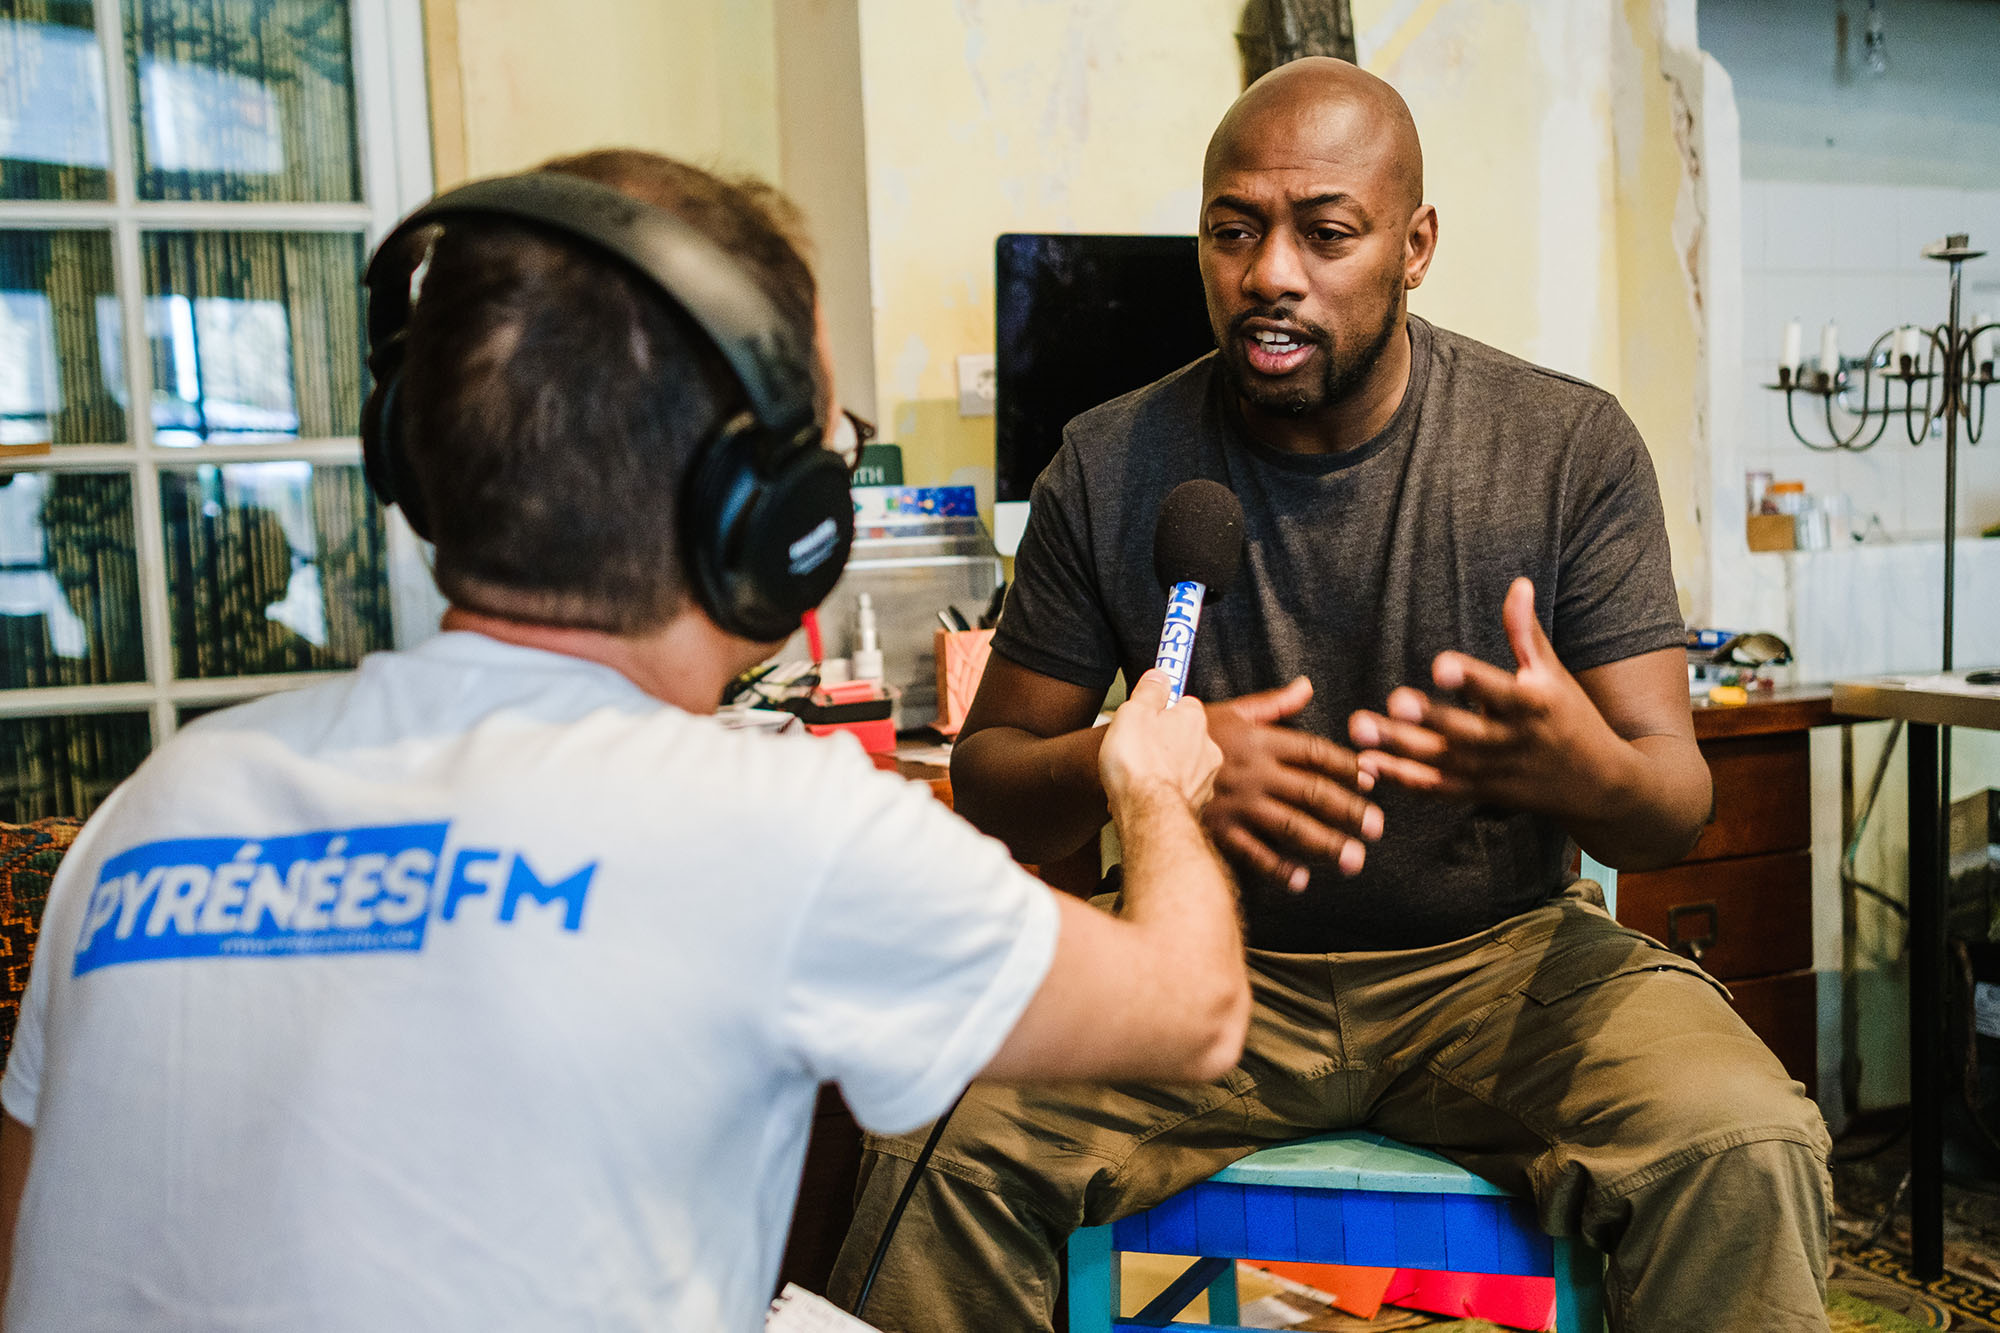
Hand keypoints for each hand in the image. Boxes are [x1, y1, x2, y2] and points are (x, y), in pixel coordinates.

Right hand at [1099, 670, 1223, 812]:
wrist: (1147, 814)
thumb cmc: (1139, 763)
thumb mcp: (1133, 712)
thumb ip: (1149, 691)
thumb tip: (1159, 675)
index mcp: (1194, 720)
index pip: (1185, 703)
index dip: (1163, 708)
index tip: (1148, 712)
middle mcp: (1208, 748)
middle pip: (1186, 736)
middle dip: (1166, 740)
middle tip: (1139, 747)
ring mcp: (1205, 779)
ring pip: (1186, 765)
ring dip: (1167, 767)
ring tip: (1140, 774)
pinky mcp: (1198, 804)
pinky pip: (1181, 791)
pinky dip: (1167, 791)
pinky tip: (1147, 794)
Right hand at [1202, 677, 1382, 891]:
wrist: (1137, 761)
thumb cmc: (1184, 733)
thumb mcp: (1230, 710)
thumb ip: (1272, 703)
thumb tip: (1307, 686)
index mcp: (1260, 739)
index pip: (1314, 752)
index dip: (1346, 766)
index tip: (1371, 779)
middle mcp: (1254, 771)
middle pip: (1312, 791)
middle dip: (1349, 810)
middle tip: (1377, 828)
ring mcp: (1237, 803)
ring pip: (1292, 825)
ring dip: (1326, 843)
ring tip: (1353, 859)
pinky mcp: (1218, 828)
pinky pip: (1254, 852)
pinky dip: (1278, 868)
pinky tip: (1301, 880)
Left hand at [1348, 578, 1627, 816]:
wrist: (1598, 785)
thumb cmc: (1570, 717)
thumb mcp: (1553, 674)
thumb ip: (1525, 633)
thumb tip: (1518, 583)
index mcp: (1533, 706)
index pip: (1500, 693)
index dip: (1471, 680)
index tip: (1440, 664)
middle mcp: (1513, 742)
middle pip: (1464, 734)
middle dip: (1427, 720)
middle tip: (1392, 700)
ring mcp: (1494, 773)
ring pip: (1443, 763)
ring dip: (1400, 750)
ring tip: (1359, 730)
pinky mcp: (1479, 794)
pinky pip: (1437, 790)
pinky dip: (1403, 780)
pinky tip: (1367, 764)